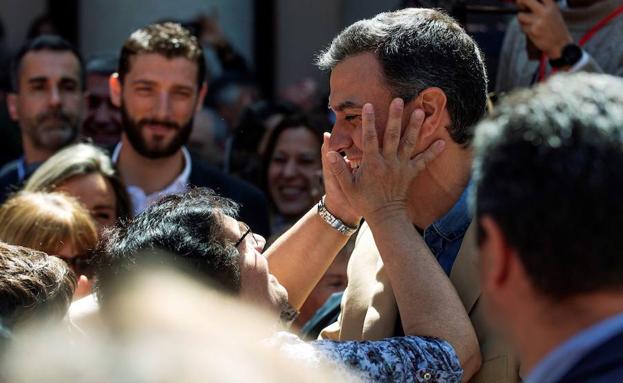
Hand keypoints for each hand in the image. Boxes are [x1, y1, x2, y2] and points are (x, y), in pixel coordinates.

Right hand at [325, 98, 444, 222]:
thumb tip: (330, 152)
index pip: (369, 138)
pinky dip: (433, 152)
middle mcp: (388, 162)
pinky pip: (423, 161)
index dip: (369, 121)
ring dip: (415, 127)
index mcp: (372, 163)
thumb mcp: (347, 187)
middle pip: (392, 136)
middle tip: (399, 100)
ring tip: (421, 112)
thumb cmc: (364, 201)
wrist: (385, 216)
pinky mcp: (411, 173)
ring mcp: (401, 167)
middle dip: (395, 117)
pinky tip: (442, 142)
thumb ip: (339, 169)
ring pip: (409, 144)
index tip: (369, 105)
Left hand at [517, 0, 572, 58]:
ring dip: (522, 19)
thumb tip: (525, 3)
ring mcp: (538, 21)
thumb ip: (543, 7)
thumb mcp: (554, 14)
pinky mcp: (533, 31)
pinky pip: (522, 27)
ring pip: (521, 16)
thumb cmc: (556, 29)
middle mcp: (545, 12)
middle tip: (519, 3)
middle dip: (520, 1)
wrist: (560, 45)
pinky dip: (525, 29)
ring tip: (529, 23)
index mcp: (552, 7)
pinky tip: (533, 31)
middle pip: (527, 0)